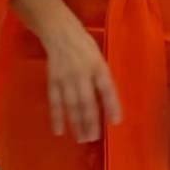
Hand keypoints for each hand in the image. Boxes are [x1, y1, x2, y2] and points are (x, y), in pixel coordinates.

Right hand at [39, 11, 122, 141]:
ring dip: (76, 123)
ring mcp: (66, 78)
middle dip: (91, 122)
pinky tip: (59, 130)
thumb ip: (102, 79)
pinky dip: (57, 117)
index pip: (106, 88)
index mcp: (97, 66)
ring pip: (71, 105)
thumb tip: (107, 104)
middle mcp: (82, 73)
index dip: (111, 105)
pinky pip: (55, 101)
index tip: (116, 121)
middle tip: (94, 138)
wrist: (59, 31)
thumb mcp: (99, 58)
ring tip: (81, 139)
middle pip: (87, 101)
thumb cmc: (84, 45)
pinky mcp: (53, 80)